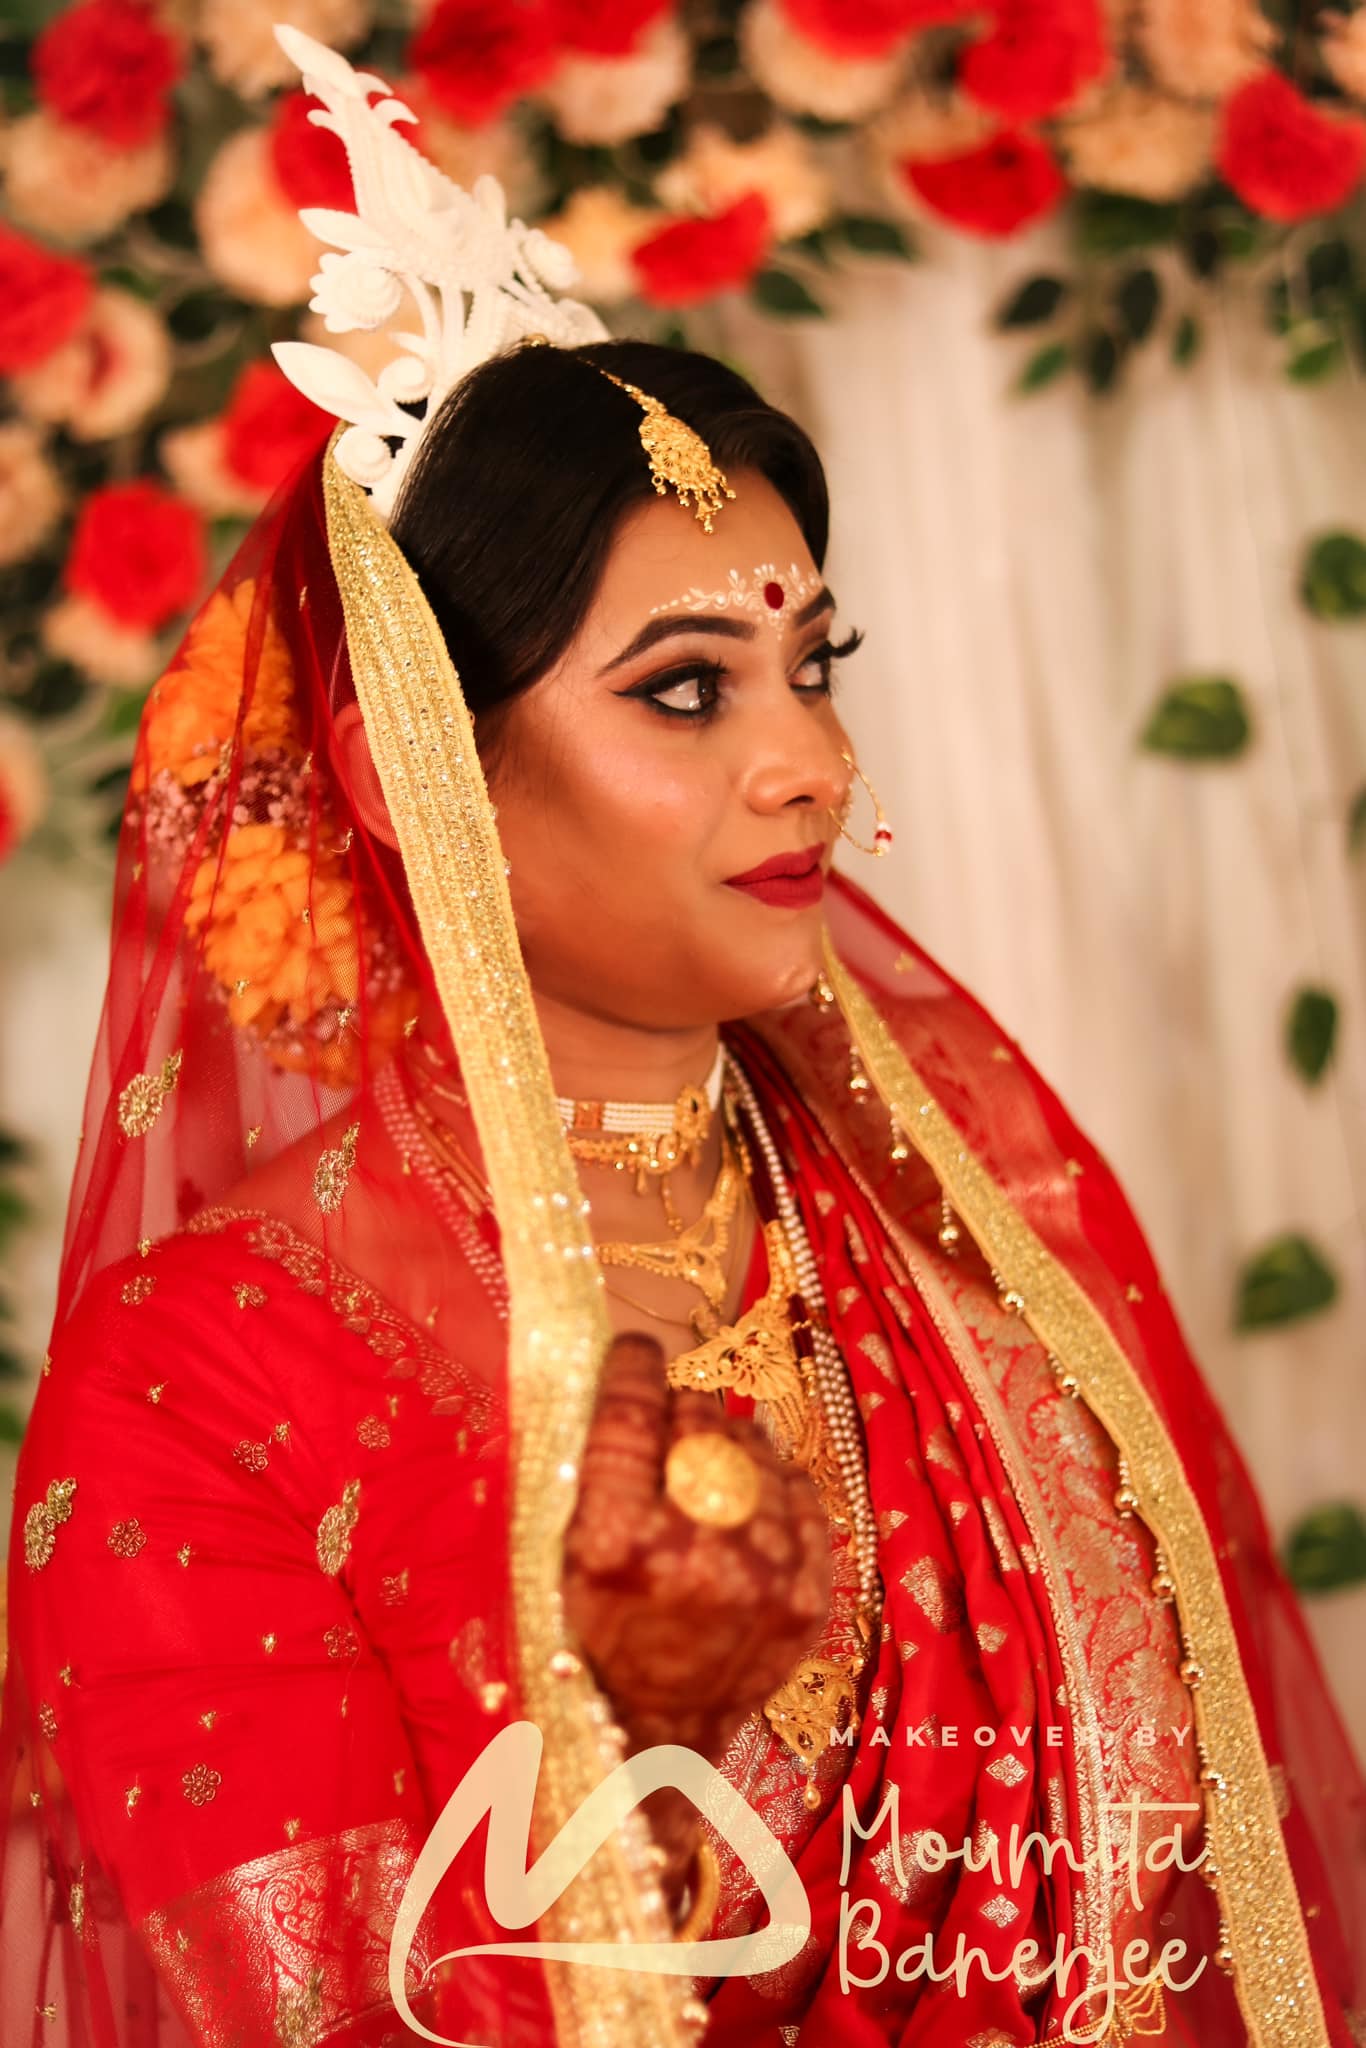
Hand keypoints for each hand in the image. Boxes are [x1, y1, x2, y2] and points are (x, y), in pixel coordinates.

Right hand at [562, 1333, 832, 1901]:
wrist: (649, 1754)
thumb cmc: (581, 1648)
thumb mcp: (550, 1563)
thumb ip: (576, 1474)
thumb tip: (606, 1375)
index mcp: (615, 1545)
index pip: (631, 1414)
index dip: (632, 1367)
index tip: (633, 1349)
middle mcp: (696, 1556)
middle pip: (698, 1425)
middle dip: (679, 1405)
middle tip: (665, 1408)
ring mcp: (764, 1579)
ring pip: (755, 1453)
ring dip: (728, 1438)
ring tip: (705, 1450)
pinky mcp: (809, 1600)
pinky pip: (804, 1498)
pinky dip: (778, 1479)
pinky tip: (751, 1481)